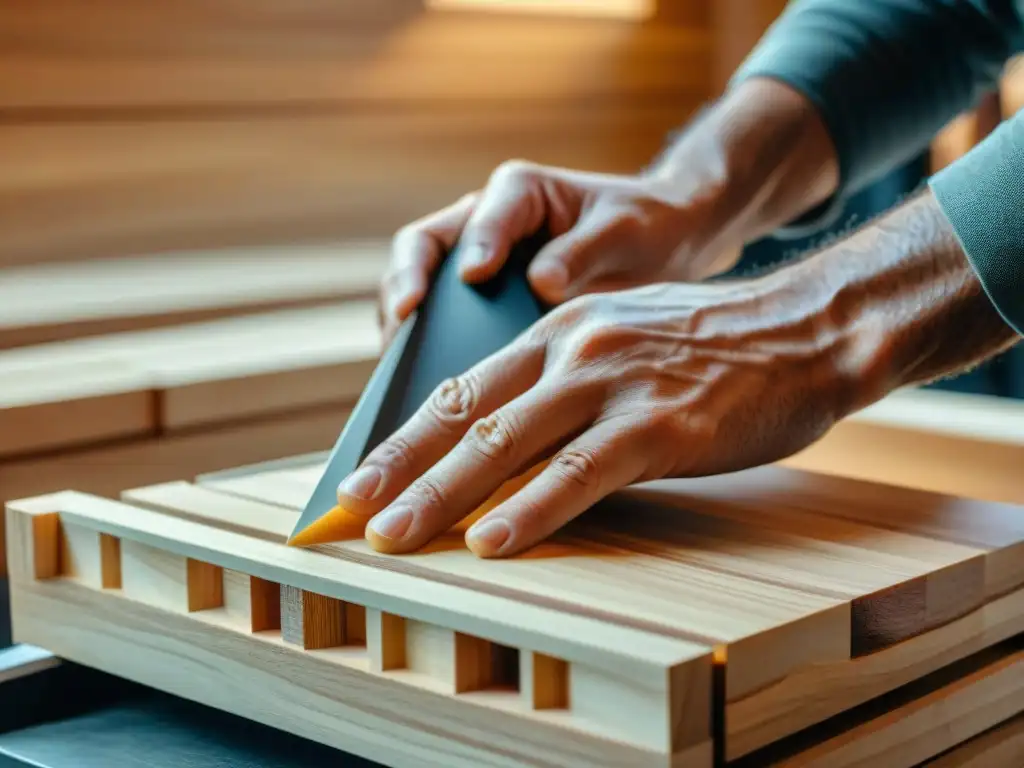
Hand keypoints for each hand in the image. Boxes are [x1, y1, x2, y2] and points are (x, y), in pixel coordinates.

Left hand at [341, 270, 856, 557]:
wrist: (806, 328)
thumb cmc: (714, 343)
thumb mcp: (622, 337)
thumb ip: (563, 377)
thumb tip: (509, 435)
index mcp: (559, 328)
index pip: (463, 386)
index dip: (407, 435)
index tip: (365, 473)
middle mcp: (574, 350)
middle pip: (468, 414)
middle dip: (402, 467)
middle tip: (350, 512)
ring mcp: (614, 385)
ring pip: (508, 444)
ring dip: (443, 495)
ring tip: (394, 537)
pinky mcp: (659, 426)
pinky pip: (580, 474)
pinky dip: (531, 511)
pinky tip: (492, 541)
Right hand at [377, 160, 744, 343]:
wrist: (659, 247)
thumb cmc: (642, 226)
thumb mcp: (624, 230)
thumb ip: (583, 251)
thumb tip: (540, 284)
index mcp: (517, 193)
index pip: (481, 215)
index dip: (473, 243)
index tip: (474, 274)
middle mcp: (483, 226)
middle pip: (422, 249)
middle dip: (406, 284)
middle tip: (404, 321)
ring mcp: (474, 270)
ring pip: (421, 294)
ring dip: (406, 329)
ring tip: (402, 368)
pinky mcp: (479, 310)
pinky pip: (442, 331)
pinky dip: (431, 357)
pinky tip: (434, 395)